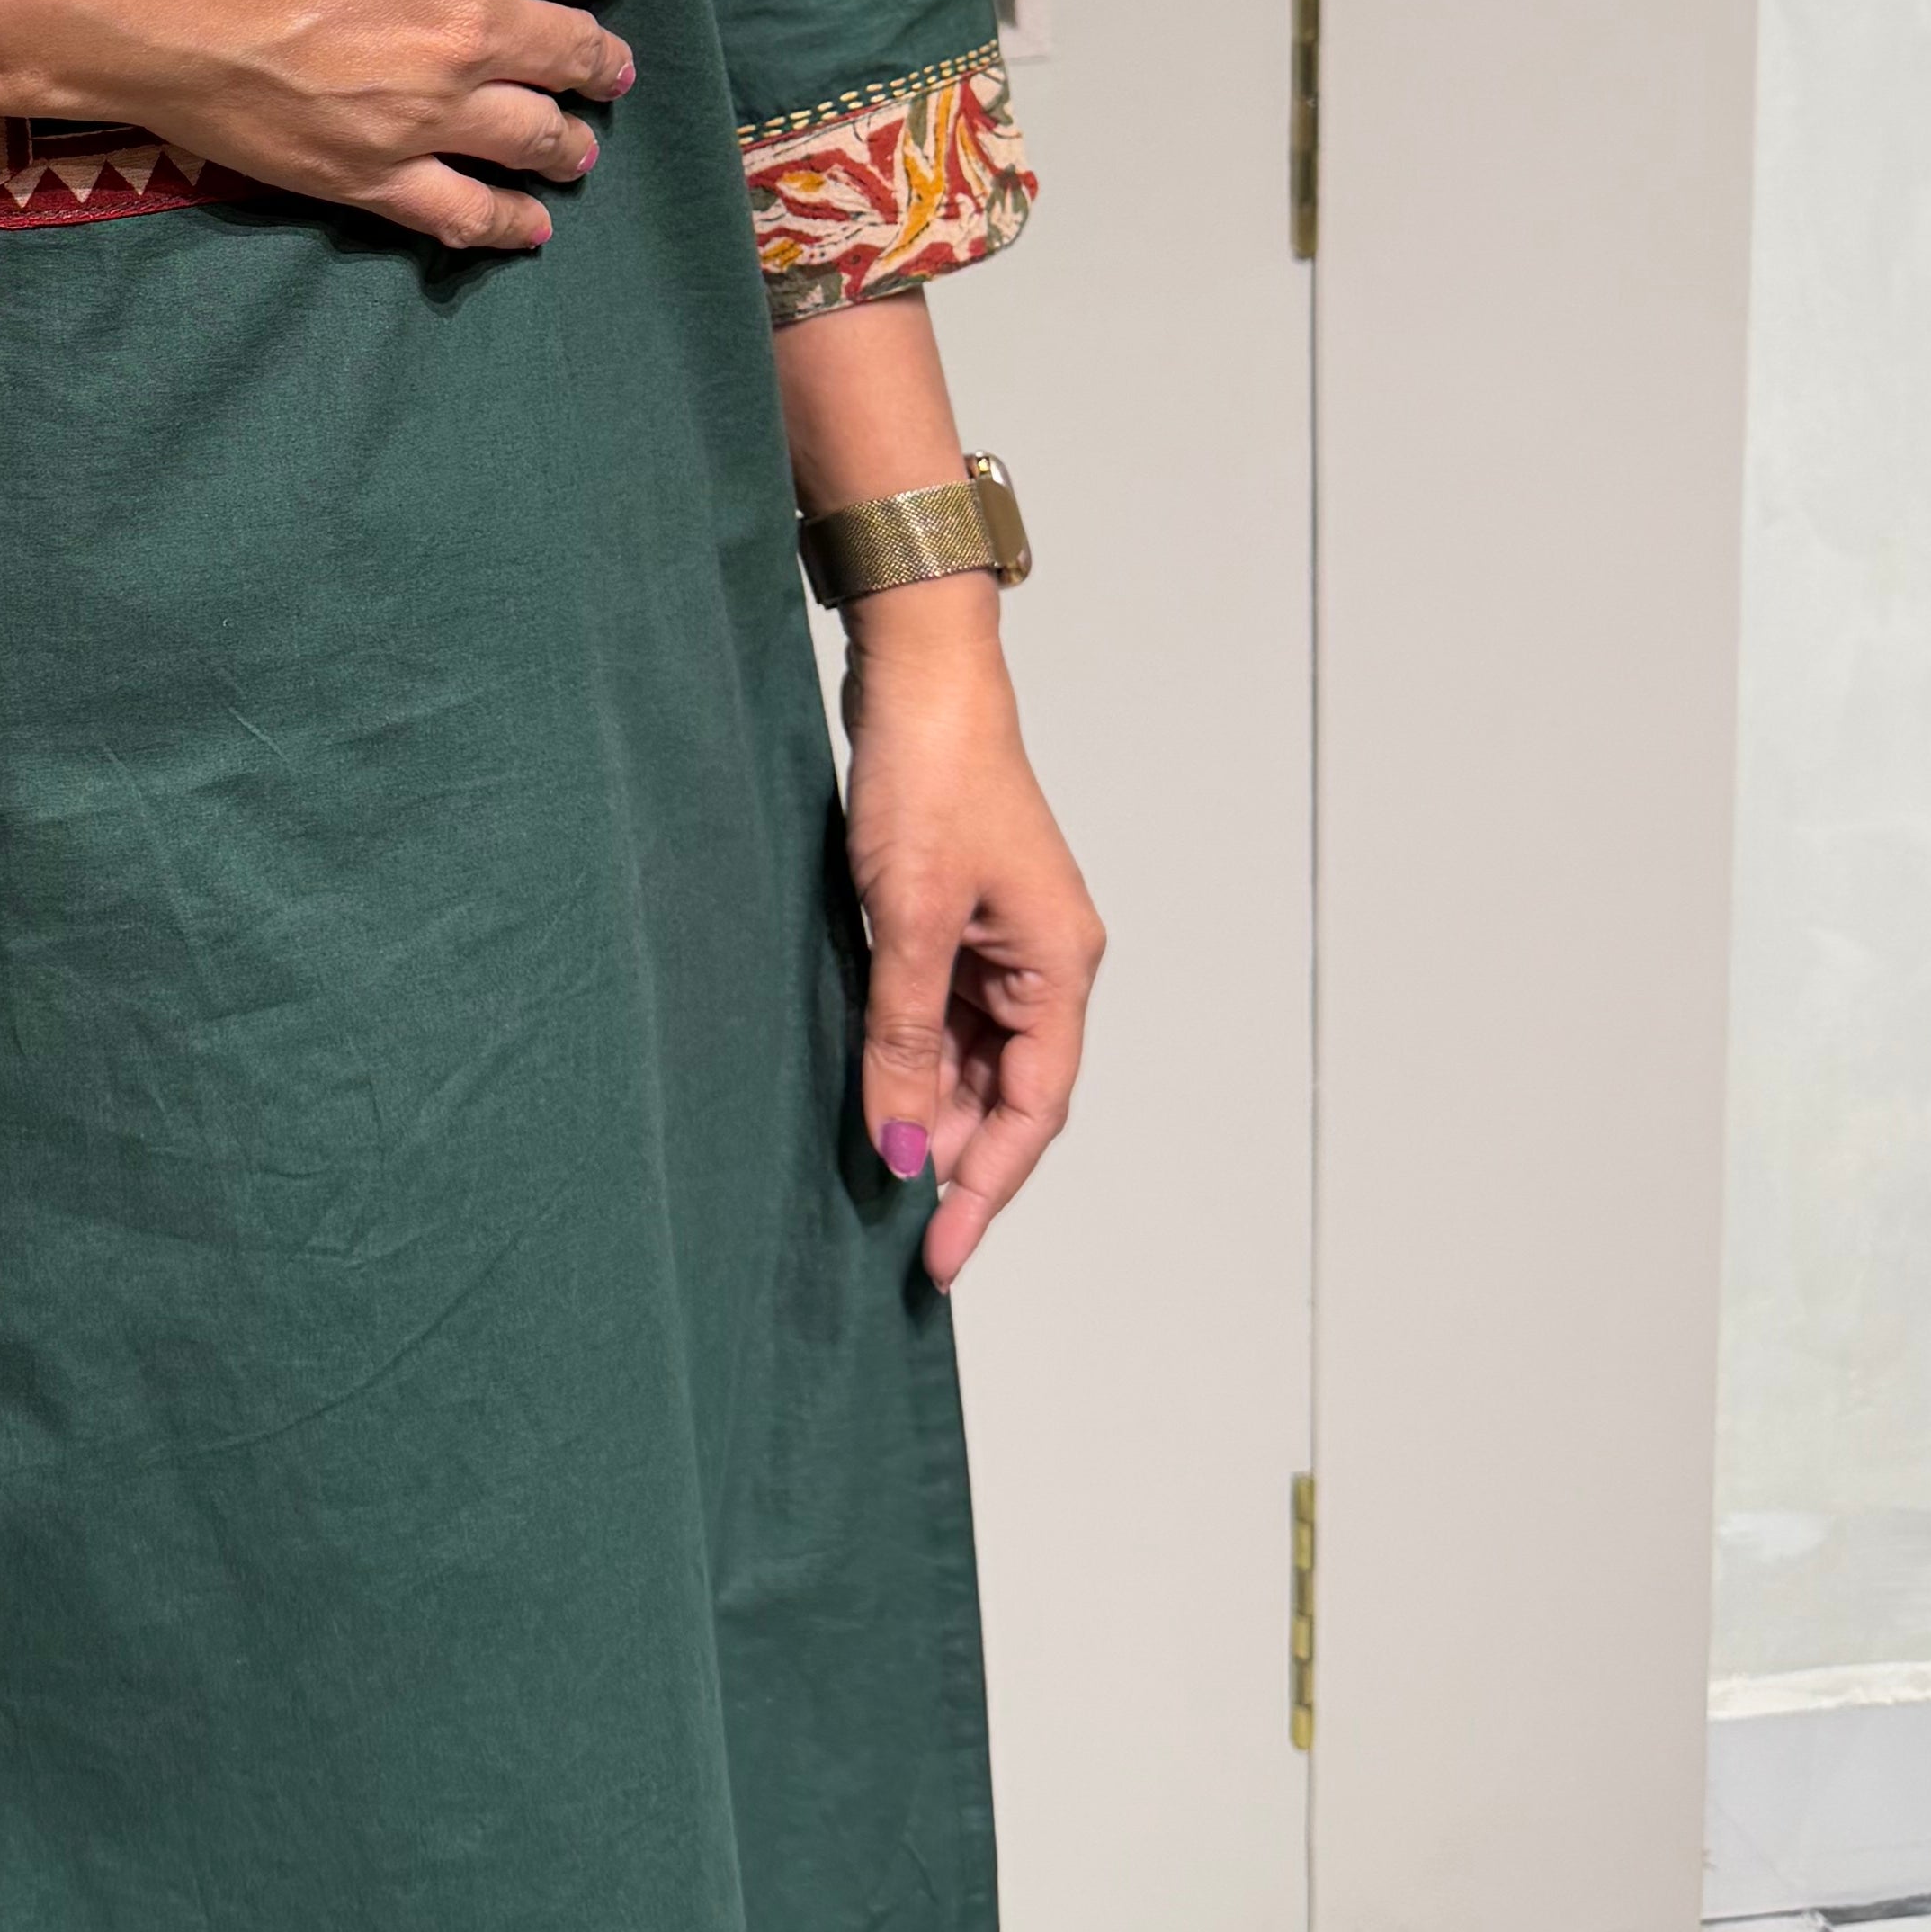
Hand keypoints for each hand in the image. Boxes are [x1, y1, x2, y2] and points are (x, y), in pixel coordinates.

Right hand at [0, 0, 635, 251]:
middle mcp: (472, 24)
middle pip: (572, 49)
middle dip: (597, 56)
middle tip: (606, 65)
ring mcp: (426, 110)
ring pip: (536, 136)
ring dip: (569, 140)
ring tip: (577, 147)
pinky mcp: (368, 175)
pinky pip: (462, 214)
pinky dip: (507, 224)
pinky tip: (529, 228)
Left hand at [838, 589, 1101, 1288]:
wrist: (916, 674)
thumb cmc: (930, 777)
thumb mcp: (908, 920)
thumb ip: (904, 1040)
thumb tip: (901, 1148)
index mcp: (1060, 967)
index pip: (1033, 1111)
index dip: (987, 1189)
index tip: (939, 1257)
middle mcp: (1043, 963)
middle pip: (1006, 1093)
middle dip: (952, 1159)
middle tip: (893, 1234)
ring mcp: (1000, 942)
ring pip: (969, 1058)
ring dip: (925, 1111)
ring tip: (872, 1172)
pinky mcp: (956, 920)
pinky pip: (939, 1014)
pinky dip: (907, 1057)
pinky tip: (870, 1092)